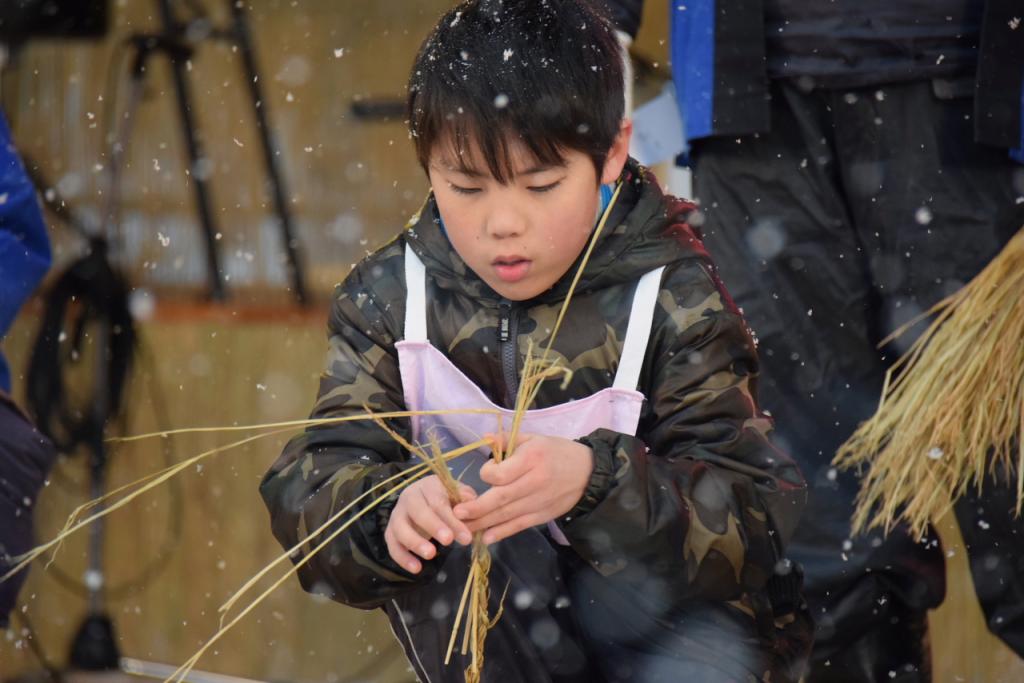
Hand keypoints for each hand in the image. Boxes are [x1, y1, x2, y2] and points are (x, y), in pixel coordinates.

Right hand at [385, 475, 475, 573]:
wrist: (425, 500)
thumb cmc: (447, 499)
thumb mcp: (458, 495)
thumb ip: (466, 500)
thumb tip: (470, 507)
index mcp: (428, 486)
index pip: (439, 502)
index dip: (452, 520)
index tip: (466, 537)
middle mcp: (409, 497)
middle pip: (418, 511)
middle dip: (433, 527)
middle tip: (448, 541)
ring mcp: (397, 514)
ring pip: (400, 528)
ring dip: (415, 542)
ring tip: (430, 555)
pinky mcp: (390, 531)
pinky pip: (392, 545)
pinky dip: (402, 558)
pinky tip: (416, 569)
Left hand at [452, 433, 593, 543]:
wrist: (588, 473)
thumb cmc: (557, 452)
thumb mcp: (534, 438)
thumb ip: (507, 440)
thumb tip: (484, 439)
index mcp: (532, 458)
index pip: (502, 473)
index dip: (487, 474)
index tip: (485, 472)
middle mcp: (534, 482)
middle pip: (501, 498)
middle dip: (477, 507)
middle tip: (456, 513)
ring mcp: (538, 502)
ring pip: (507, 515)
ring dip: (483, 523)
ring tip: (463, 528)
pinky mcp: (542, 516)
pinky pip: (519, 526)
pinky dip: (502, 533)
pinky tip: (486, 538)